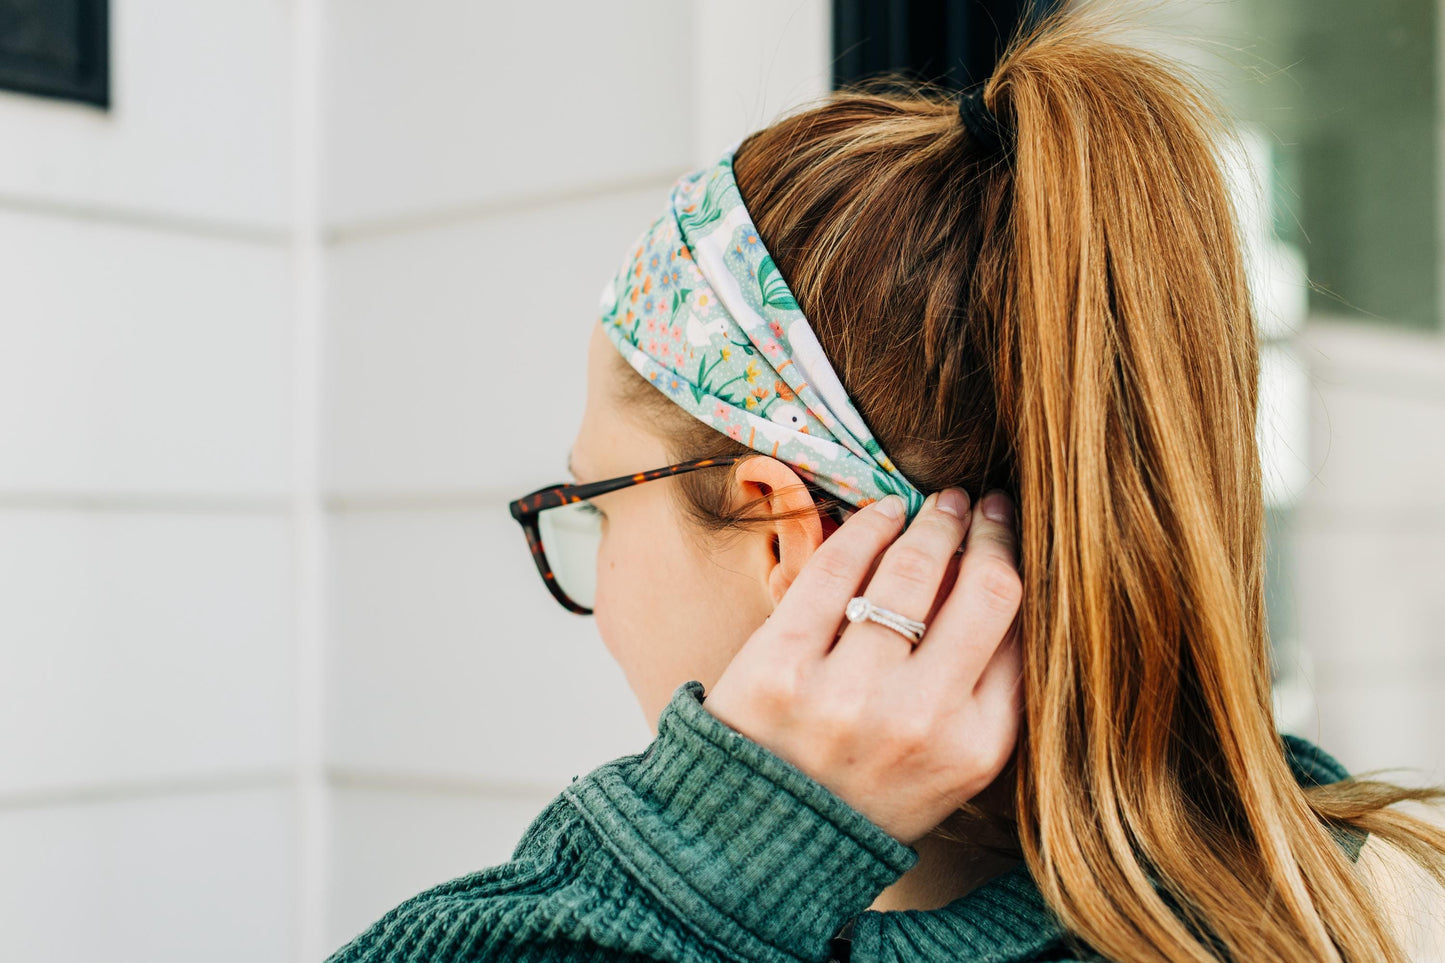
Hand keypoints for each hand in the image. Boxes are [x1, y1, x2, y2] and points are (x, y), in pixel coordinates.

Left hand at [700, 488, 1022, 845]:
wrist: (762, 842)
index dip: (1015, 565)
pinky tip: (883, 512)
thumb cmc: (865, 792)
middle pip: (980, 592)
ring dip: (930, 523)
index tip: (1007, 534)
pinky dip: (868, 527)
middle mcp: (918, 720)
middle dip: (986, 533)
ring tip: (937, 506)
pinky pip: (836, 569)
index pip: (1018, 629)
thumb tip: (999, 573)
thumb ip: (988, 689)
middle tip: (981, 504)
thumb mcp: (950, 767)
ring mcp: (847, 692)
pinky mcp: (782, 665)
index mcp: (973, 748)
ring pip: (910, 571)